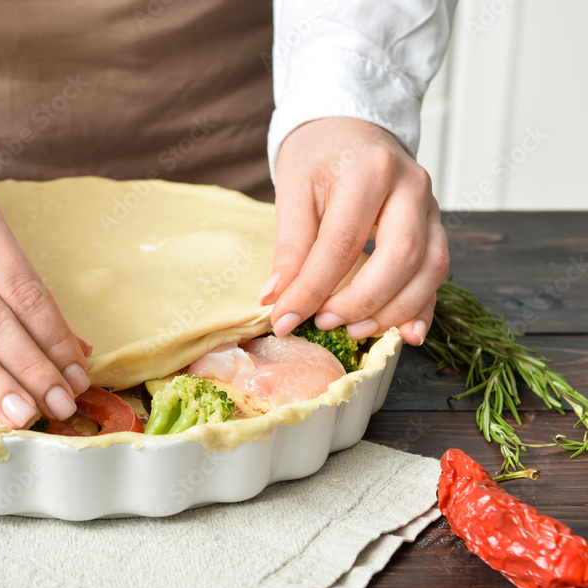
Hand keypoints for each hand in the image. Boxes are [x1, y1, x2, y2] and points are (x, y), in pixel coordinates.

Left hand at [263, 117, 449, 345]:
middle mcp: (411, 187)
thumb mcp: (293, 190)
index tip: (284, 319)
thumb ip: (290, 247)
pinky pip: (438, 273)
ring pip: (429, 270)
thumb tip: (276, 299)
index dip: (311, 289)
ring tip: (351, 330)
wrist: (350, 126)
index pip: (341, 243)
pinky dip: (423, 307)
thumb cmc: (319, 155)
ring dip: (392, 310)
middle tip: (323, 323)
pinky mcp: (436, 226)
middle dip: (360, 301)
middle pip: (399, 258)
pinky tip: (406, 334)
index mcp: (369, 171)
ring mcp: (431, 207)